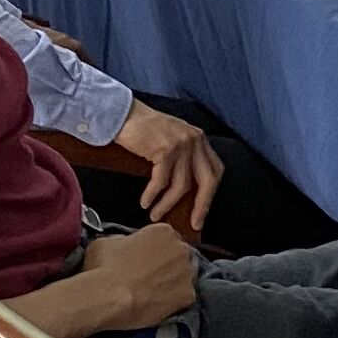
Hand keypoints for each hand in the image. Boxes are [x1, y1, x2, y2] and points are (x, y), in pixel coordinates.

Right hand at [88, 222, 199, 330]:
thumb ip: (123, 240)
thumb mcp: (106, 242)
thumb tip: (124, 245)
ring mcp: (187, 272)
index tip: (143, 261)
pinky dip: (172, 302)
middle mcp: (180, 249)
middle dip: (165, 266)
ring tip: (149, 294)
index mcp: (163, 231)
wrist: (106, 296)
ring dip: (171, 284)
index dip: (153, 252)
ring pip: (182, 277)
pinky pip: (183, 298)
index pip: (165, 239)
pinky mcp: (188, 295)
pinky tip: (155, 306)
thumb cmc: (103, 268)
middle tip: (146, 278)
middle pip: (177, 257)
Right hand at [113, 101, 225, 233]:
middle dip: (201, 205)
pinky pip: (162, 180)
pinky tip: (145, 202)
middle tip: (193, 223)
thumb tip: (183, 196)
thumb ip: (182, 161)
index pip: (215, 171)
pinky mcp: (165, 149)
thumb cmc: (143, 131)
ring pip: (182, 184)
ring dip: (167, 204)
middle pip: (208, 180)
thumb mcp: (171, 142)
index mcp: (200, 140)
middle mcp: (195, 141)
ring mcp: (182, 144)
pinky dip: (153, 194)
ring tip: (156, 215)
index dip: (210, 195)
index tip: (202, 214)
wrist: (122, 114)